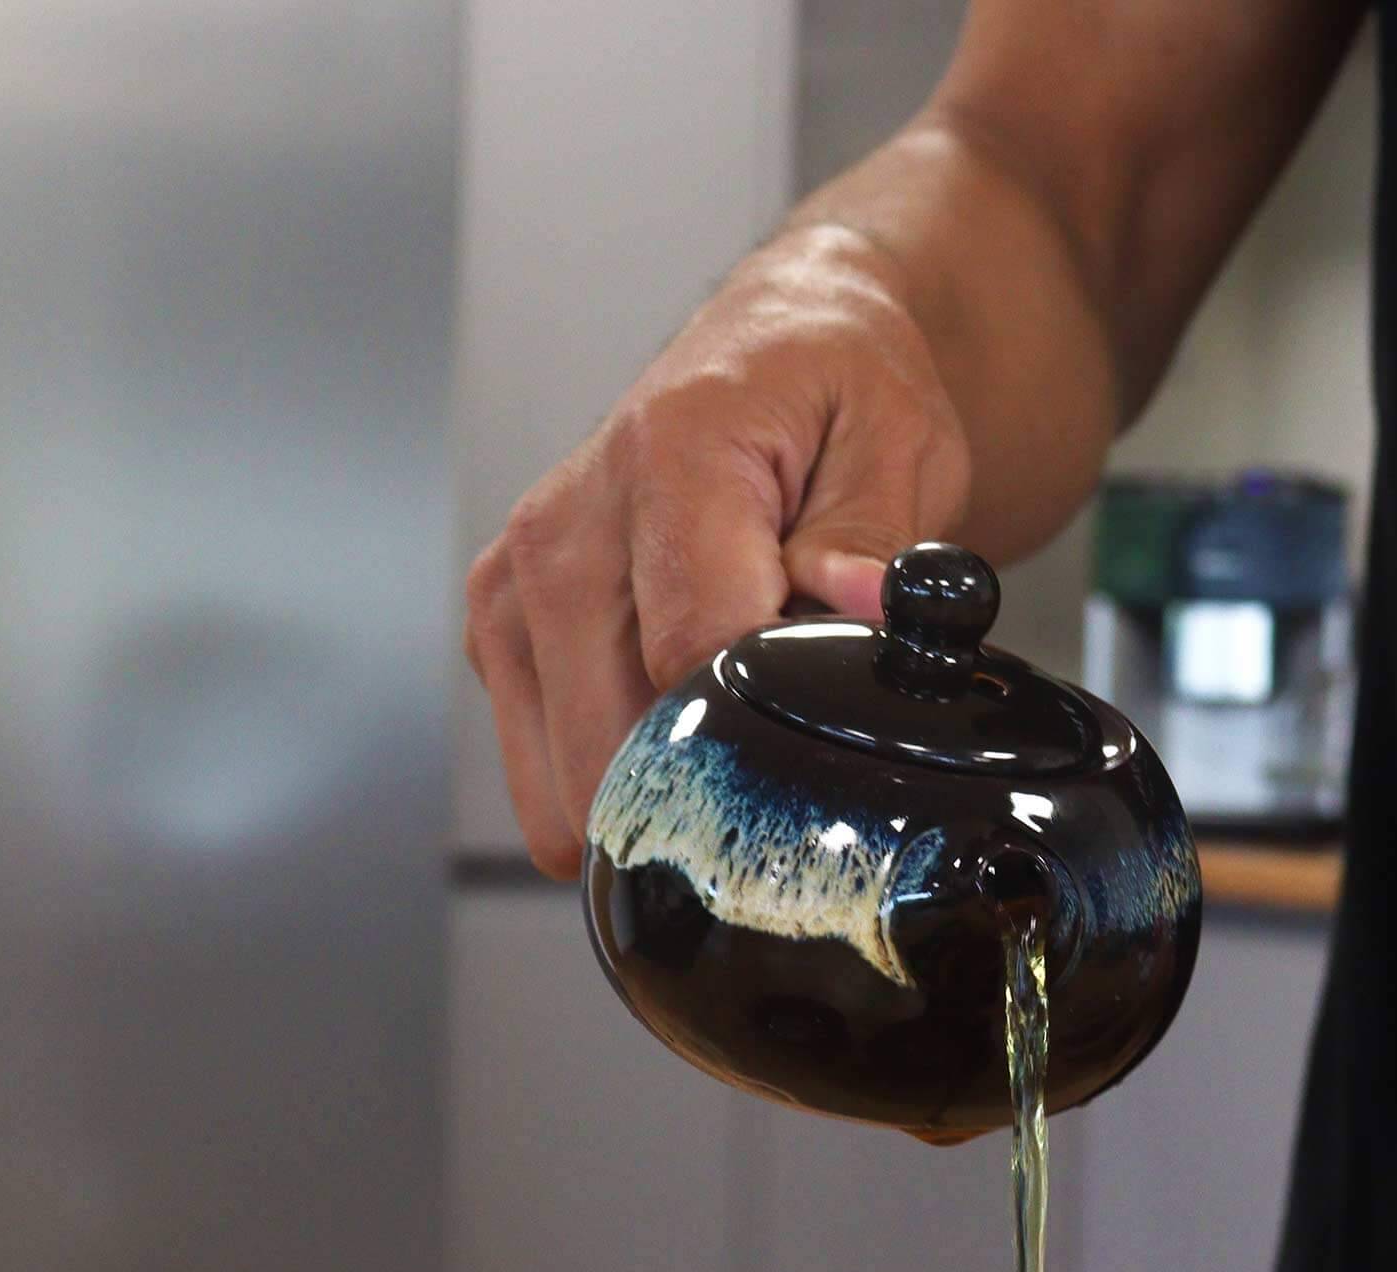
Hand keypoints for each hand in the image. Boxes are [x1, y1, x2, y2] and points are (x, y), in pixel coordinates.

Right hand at [463, 226, 968, 877]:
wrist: (772, 353)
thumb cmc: (831, 397)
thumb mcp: (895, 440)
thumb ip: (874, 534)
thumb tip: (865, 603)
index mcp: (665, 461)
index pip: (692, 654)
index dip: (767, 722)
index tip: (821, 720)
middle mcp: (563, 528)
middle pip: (613, 741)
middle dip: (710, 781)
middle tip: (785, 746)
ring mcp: (515, 589)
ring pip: (570, 782)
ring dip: (659, 792)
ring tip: (730, 725)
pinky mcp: (501, 635)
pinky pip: (550, 772)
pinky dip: (618, 779)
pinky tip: (674, 726)